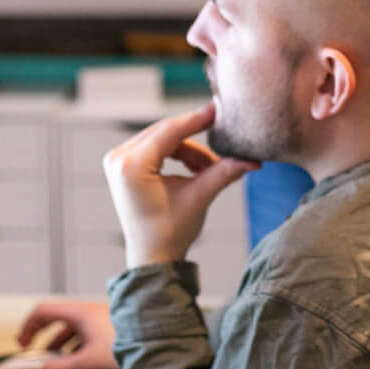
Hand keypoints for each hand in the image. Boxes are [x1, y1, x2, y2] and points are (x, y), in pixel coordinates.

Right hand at [16, 300, 117, 368]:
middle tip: (36, 355)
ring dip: (60, 345)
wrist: (158, 340)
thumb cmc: (127, 342)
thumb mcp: (88, 361)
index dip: (28, 327)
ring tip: (56, 363)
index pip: (42, 310)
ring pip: (72, 328)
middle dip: (43, 339)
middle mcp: (88, 312)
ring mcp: (101, 318)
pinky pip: (85, 333)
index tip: (22, 344)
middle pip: (56, 320)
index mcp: (79, 313)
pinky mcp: (111, 327)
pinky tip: (79, 362)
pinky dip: (75, 346)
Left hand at [103, 102, 258, 267]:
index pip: (169, 131)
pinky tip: (195, 167)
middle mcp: (119, 159)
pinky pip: (154, 146)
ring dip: (188, 148)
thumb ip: (223, 172)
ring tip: (209, 167)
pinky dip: (176, 152)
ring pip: (161, 138)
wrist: (152, 257)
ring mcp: (117, 161)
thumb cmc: (171, 232)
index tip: (218, 111)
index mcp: (132, 166)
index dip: (197, 120)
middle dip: (195, 136)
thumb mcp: (199, 197)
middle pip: (164, 132)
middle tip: (222, 137)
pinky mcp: (122, 165)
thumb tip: (252, 159)